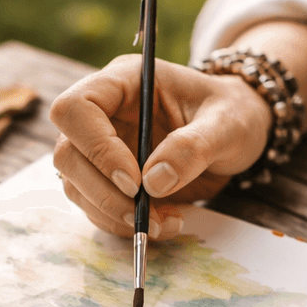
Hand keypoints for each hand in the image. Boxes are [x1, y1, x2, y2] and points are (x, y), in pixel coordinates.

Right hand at [49, 54, 270, 239]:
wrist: (239, 132)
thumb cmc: (233, 113)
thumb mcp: (227, 123)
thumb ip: (193, 147)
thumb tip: (154, 182)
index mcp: (124, 82)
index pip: (76, 108)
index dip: (96, 147)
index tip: (134, 182)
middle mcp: (104, 113)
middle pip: (67, 153)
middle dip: (103, 193)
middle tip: (144, 216)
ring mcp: (101, 147)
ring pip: (76, 186)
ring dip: (114, 215)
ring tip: (165, 223)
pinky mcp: (108, 179)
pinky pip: (97, 207)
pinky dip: (124, 224)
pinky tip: (164, 222)